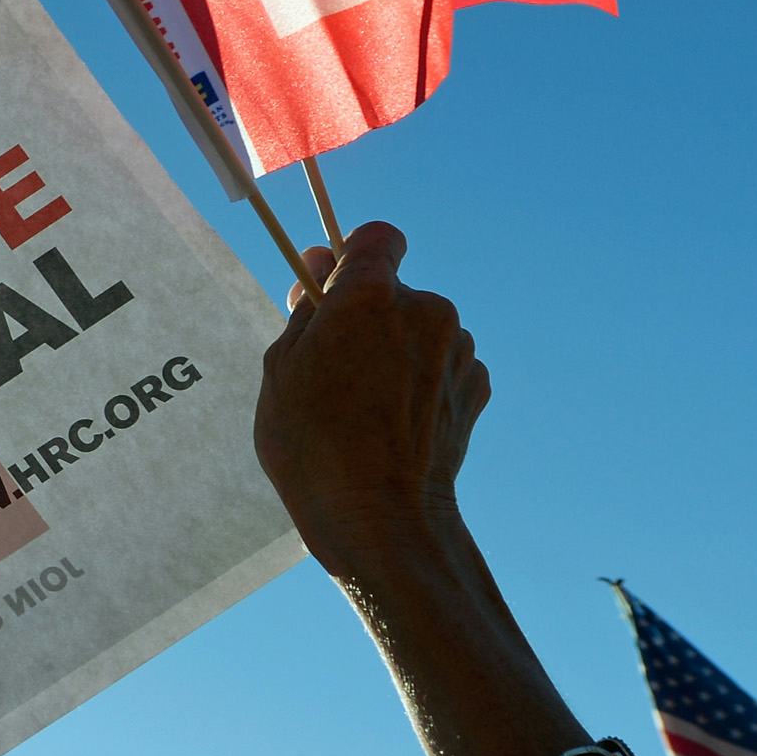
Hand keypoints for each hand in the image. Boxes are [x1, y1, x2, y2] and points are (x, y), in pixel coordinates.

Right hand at [253, 221, 488, 578]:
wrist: (379, 518)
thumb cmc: (313, 445)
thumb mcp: (281, 370)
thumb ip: (305, 307)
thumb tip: (318, 260)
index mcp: (369, 295)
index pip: (378, 238)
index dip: (354, 258)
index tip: (335, 290)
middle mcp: (425, 309)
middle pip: (396, 291)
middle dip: (369, 317)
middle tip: (335, 369)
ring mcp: (458, 348)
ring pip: (421, 329)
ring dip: (398, 351)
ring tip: (366, 407)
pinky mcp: (476, 385)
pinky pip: (443, 365)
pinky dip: (423, 382)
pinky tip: (397, 423)